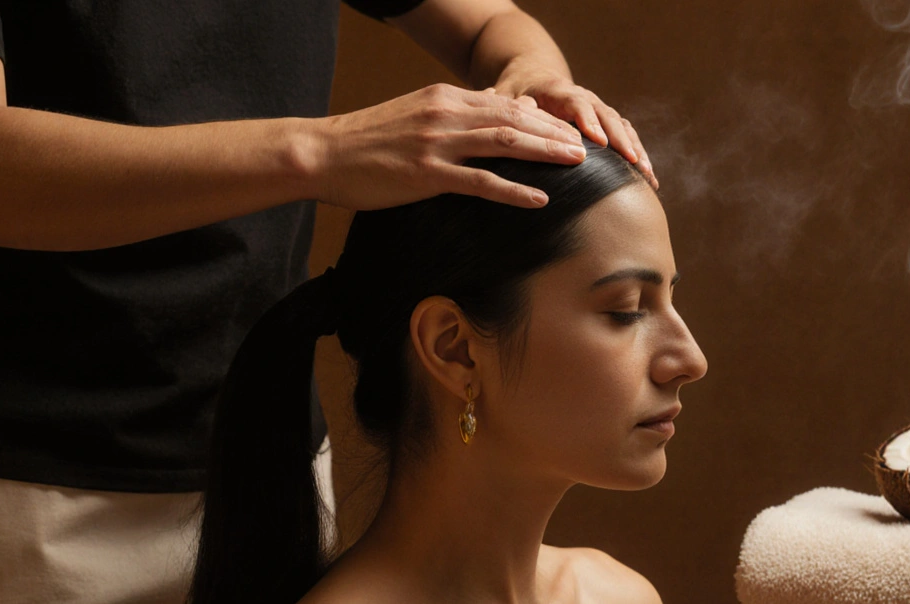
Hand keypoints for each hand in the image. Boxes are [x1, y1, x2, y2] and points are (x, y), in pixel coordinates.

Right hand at [312, 83, 586, 209]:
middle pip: (514, 120)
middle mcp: (446, 114)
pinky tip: (539, 197)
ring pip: (504, 144)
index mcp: (444, 99)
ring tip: (576, 163)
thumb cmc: (368, 141)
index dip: (543, 119)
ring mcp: (438, 143)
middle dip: (555, 133)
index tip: (569, 131)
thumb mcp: (416, 115)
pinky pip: (480, 182)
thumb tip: (493, 110)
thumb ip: (454, 115)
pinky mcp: (427, 173)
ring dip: (545, 153)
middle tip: (587, 147)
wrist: (323, 152)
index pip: (505, 105)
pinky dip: (514, 189)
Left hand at [492, 65, 657, 188]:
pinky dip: (638, 156)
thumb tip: (506, 115)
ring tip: (647, 177)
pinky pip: (627, 137)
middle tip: (633, 163)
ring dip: (637, 151)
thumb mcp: (506, 96)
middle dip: (622, 141)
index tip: (600, 142)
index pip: (578, 104)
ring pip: (622, 127)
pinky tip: (649, 181)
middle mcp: (584, 98)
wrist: (533, 78)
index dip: (590, 122)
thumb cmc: (516, 92)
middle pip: (608, 117)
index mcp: (559, 91)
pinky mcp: (605, 124)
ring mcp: (598, 110)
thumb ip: (505, 105)